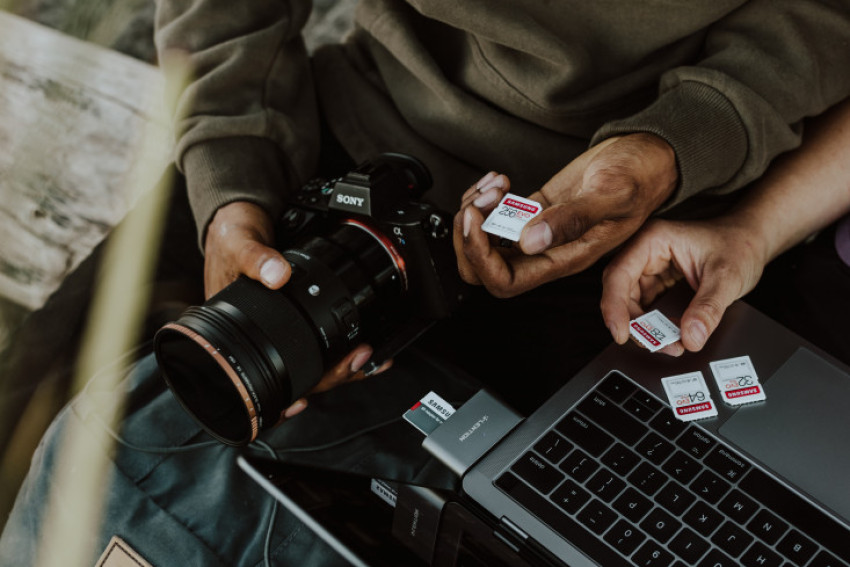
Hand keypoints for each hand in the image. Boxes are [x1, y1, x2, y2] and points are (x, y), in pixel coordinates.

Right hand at [204, 201, 390, 418]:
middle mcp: (260, 337)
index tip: (302, 400)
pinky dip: (342, 346)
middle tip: (358, 360)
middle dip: (329, 376)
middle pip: (295, 376)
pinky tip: (361, 346)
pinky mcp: (299, 314)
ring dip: (341, 366)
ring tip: (369, 359)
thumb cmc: (229, 237)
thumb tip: (278, 274)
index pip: (258, 375)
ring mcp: (281, 328)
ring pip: (312, 363)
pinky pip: (321, 340)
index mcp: (237, 331)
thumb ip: (256, 257)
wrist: (239, 219)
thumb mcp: (237, 243)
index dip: (279, 396)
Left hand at [454, 134, 677, 296]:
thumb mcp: (612, 196)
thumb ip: (573, 220)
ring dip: (476, 213)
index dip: (481, 257)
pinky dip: (486, 199)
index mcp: (564, 259)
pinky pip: (494, 217)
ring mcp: (537, 231)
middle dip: (469, 237)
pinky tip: (499, 179)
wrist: (648, 159)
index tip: (477, 221)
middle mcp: (547, 251)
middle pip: (485, 269)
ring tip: (494, 185)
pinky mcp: (534, 210)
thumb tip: (529, 240)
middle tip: (480, 203)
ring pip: (485, 241)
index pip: (506, 281)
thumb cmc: (640, 179)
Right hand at [600, 218, 767, 353]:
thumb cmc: (740, 245)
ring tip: (669, 343)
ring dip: (645, 326)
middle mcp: (645, 252)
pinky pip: (646, 306)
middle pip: (620, 292)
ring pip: (631, 302)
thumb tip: (691, 338)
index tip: (621, 333)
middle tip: (655, 344)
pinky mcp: (658, 280)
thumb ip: (708, 309)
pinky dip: (655, 324)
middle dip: (634, 322)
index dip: (614, 307)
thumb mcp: (727, 278)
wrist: (753, 241)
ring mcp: (650, 267)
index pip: (618, 275)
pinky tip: (671, 334)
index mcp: (653, 240)